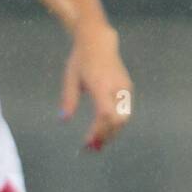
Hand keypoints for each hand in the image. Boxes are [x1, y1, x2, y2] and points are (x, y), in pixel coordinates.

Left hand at [60, 26, 133, 150]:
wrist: (98, 42)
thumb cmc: (81, 60)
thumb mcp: (70, 79)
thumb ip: (68, 100)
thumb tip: (64, 119)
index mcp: (101, 85)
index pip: (104, 114)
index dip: (98, 130)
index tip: (87, 142)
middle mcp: (116, 88)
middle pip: (117, 120)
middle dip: (106, 136)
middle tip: (92, 149)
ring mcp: (125, 88)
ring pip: (123, 118)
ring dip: (111, 133)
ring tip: (97, 144)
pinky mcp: (127, 89)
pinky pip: (124, 112)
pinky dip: (115, 124)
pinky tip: (103, 132)